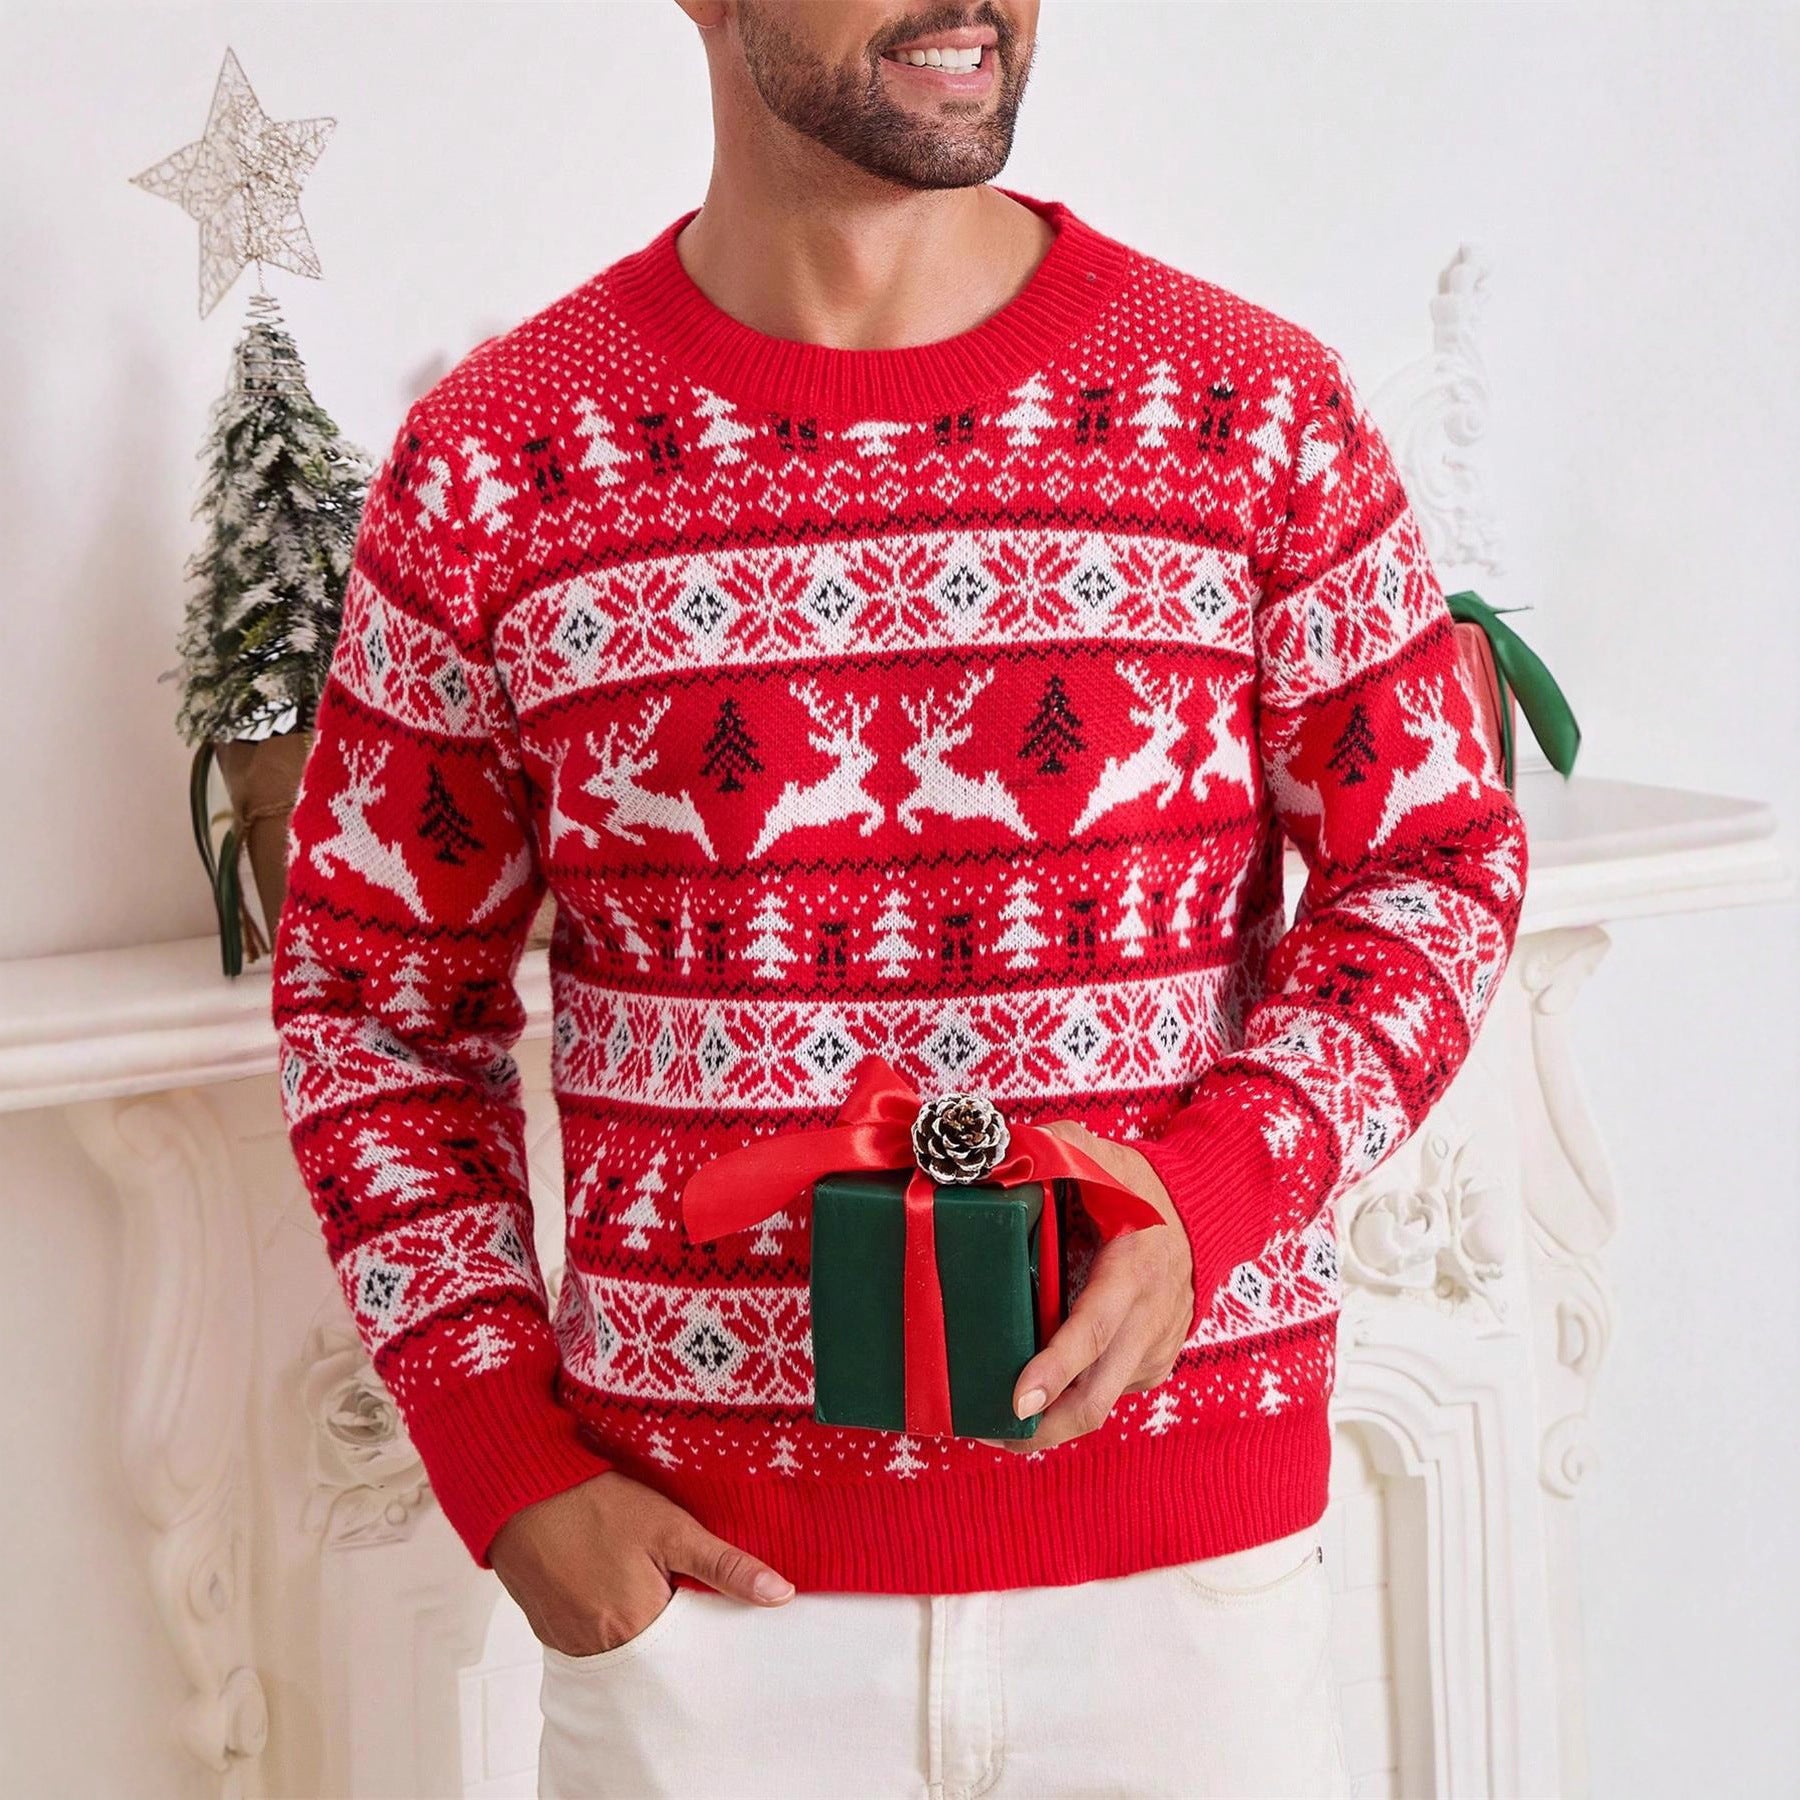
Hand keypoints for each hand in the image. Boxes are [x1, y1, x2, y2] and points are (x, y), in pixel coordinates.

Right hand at [488, 1470, 793, 1656]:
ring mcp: (570, 1643)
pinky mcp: (549, 1631)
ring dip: (637, 1625)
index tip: (711, 1600)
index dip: (706, 1625)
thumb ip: (725, 1566)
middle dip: (673, 1629)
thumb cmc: (596, 1503)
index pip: (692, 1651)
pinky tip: (607, 1585)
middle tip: (672, 1586)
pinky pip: (589, 1641)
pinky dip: (604, 1621)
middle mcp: (602, 1649)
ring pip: (621, 1648)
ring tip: (638, 1582)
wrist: (521, 1491)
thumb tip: (780, 1594)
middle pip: (656, 1655)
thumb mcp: (672, 1528)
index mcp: (639, 1628)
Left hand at [988, 1121, 1193, 1453]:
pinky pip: (1105, 1392)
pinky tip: (1034, 1393)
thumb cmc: (1137, 1186)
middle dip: (1042, 1429)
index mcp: (1132, 1272)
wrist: (1204, 1215)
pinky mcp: (1151, 1366)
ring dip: (1050, 1423)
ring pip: (1098, 1404)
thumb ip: (1047, 1151)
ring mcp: (1154, 1350)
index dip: (1054, 1368)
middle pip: (1096, 1398)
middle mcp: (1149, 1322)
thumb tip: (989, 1159)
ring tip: (992, 1422)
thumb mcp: (1097, 1156)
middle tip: (987, 1431)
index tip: (1018, 1402)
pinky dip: (1069, 1401)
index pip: (1092, 1330)